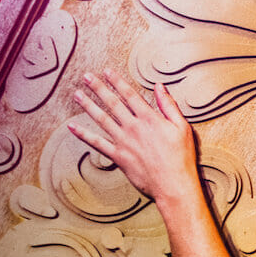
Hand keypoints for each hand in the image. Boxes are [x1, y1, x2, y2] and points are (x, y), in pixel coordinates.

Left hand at [70, 70, 199, 206]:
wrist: (173, 184)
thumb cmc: (181, 157)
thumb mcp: (182, 128)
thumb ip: (169, 106)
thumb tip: (160, 87)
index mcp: (150, 118)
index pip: (130, 95)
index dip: (117, 81)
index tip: (107, 71)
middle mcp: (133, 127)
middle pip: (112, 103)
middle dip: (98, 88)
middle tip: (86, 77)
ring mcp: (123, 142)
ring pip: (101, 119)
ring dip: (88, 106)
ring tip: (78, 95)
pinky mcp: (118, 156)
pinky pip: (97, 143)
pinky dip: (84, 135)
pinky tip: (72, 127)